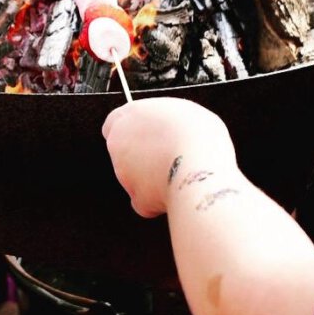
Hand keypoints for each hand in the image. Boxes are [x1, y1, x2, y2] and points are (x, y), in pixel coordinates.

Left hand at [102, 97, 235, 217]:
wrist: (199, 164)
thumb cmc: (197, 134)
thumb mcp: (183, 112)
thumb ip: (165, 121)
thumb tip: (171, 131)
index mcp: (128, 116)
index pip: (114, 123)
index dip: (131, 132)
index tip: (147, 137)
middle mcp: (118, 142)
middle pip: (124, 152)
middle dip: (142, 157)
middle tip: (169, 157)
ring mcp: (123, 172)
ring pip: (137, 177)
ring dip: (154, 178)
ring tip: (182, 173)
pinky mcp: (136, 197)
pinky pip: (147, 202)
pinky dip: (159, 202)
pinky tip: (177, 194)